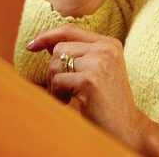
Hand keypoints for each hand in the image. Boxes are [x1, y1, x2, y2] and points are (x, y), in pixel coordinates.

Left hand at [26, 25, 152, 151]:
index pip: (70, 30)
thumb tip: (46, 42)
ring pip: (56, 63)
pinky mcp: (90, 80)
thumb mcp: (95, 71)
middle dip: (53, 70)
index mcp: (109, 44)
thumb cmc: (106, 101)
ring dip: (54, 83)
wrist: (127, 128)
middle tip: (61, 89)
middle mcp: (106, 49)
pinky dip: (57, 94)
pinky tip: (68, 102)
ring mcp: (99, 63)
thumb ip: (76, 54)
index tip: (31, 46)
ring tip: (66, 96)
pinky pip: (58, 80)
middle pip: (59, 48)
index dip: (47, 35)